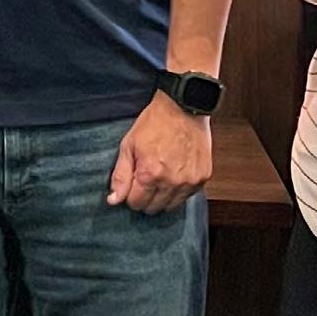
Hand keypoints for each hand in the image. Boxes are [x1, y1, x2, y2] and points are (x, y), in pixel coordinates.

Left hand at [107, 94, 212, 214]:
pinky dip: (179, 190)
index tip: (133, 184)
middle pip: (153, 208)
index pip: (136, 203)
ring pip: (171, 206)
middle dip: (146, 197)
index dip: (131, 195)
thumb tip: (114, 200)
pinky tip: (175, 173)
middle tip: (146, 179)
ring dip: (163, 197)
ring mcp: (189, 181)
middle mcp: (171, 182)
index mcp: (150, 174)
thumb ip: (120, 175)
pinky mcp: (203, 177)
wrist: (183, 107)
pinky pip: (187, 196)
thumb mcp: (129, 144)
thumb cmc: (155, 122)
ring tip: (161, 176)